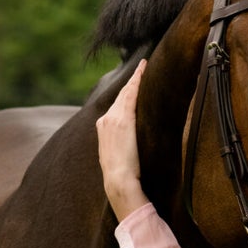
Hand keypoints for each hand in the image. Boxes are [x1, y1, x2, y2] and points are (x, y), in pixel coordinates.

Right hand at [96, 61, 148, 221]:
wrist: (118, 181)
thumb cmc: (122, 175)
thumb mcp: (118, 156)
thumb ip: (123, 146)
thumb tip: (132, 146)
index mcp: (103, 128)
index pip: (117, 106)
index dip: (125, 93)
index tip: (132, 83)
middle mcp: (105, 120)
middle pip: (121, 96)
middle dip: (131, 82)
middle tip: (141, 67)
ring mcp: (113, 118)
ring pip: (126, 93)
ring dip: (136, 79)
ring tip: (144, 66)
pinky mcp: (123, 119)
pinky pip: (131, 94)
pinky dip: (137, 81)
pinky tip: (144, 71)